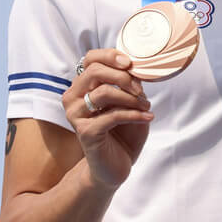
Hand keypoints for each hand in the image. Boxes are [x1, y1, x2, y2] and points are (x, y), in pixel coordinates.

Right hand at [62, 49, 153, 189]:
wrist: (114, 166)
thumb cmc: (122, 132)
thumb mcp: (129, 102)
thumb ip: (129, 85)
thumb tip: (138, 69)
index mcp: (82, 86)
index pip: (90, 59)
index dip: (110, 56)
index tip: (130, 64)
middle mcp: (73, 98)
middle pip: (95, 71)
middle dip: (124, 77)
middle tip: (141, 90)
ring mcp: (76, 115)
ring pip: (104, 92)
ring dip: (132, 98)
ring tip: (146, 106)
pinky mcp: (85, 132)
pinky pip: (113, 115)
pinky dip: (134, 115)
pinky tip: (147, 118)